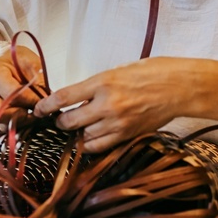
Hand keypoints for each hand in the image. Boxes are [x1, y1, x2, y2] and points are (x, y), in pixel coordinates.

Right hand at [0, 44, 45, 122]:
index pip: (13, 94)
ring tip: (34, 116)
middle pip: (0, 115)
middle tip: (38, 113)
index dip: (32, 100)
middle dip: (23, 117)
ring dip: (20, 123)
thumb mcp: (29, 61)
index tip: (45, 102)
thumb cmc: (13, 59)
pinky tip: (27, 118)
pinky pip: (2, 126)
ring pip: (0, 124)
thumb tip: (49, 101)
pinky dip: (16, 125)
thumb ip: (38, 80)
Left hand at [33, 58, 186, 152]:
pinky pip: (101, 146)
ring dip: (77, 134)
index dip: (46, 106)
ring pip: (84, 138)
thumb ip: (96, 86)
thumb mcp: (117, 71)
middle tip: (59, 119)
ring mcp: (118, 123)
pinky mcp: (128, 135)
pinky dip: (92, 144)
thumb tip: (78, 98)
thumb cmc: (151, 72)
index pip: (64, 97)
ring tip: (78, 127)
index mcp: (103, 82)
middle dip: (61, 122)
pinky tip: (92, 137)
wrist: (179, 87)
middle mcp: (108, 104)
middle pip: (70, 121)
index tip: (38, 110)